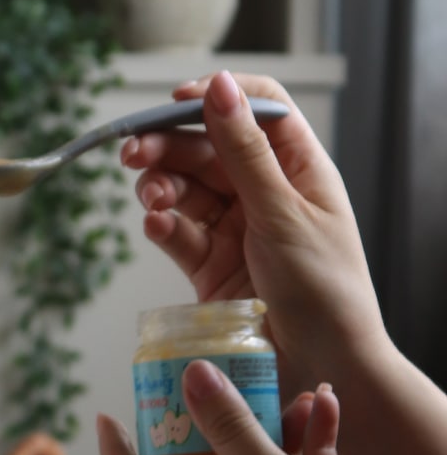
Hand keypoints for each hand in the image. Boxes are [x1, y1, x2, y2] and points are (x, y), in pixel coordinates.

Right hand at [120, 70, 387, 395]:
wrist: (320, 366)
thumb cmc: (323, 290)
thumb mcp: (282, 212)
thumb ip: (244, 151)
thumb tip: (220, 87)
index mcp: (297, 168)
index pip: (257, 108)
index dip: (218, 97)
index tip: (176, 101)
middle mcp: (263, 191)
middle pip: (206, 147)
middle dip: (167, 146)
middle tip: (131, 153)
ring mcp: (234, 226)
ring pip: (183, 187)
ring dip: (159, 186)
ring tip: (150, 200)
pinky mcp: (207, 262)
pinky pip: (175, 230)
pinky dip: (161, 224)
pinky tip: (157, 225)